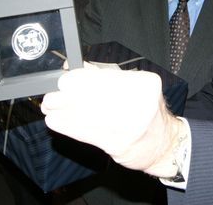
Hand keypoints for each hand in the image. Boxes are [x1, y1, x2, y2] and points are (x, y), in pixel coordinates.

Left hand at [41, 63, 183, 176]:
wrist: (163, 143)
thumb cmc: (146, 109)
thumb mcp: (133, 85)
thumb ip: (104, 75)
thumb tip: (74, 67)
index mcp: (145, 84)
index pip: (106, 78)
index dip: (79, 79)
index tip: (63, 80)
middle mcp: (141, 104)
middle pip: (95, 97)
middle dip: (66, 97)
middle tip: (52, 95)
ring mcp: (131, 126)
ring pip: (87, 116)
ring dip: (62, 112)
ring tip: (50, 107)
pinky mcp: (120, 146)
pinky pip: (87, 134)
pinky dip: (67, 126)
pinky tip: (56, 121)